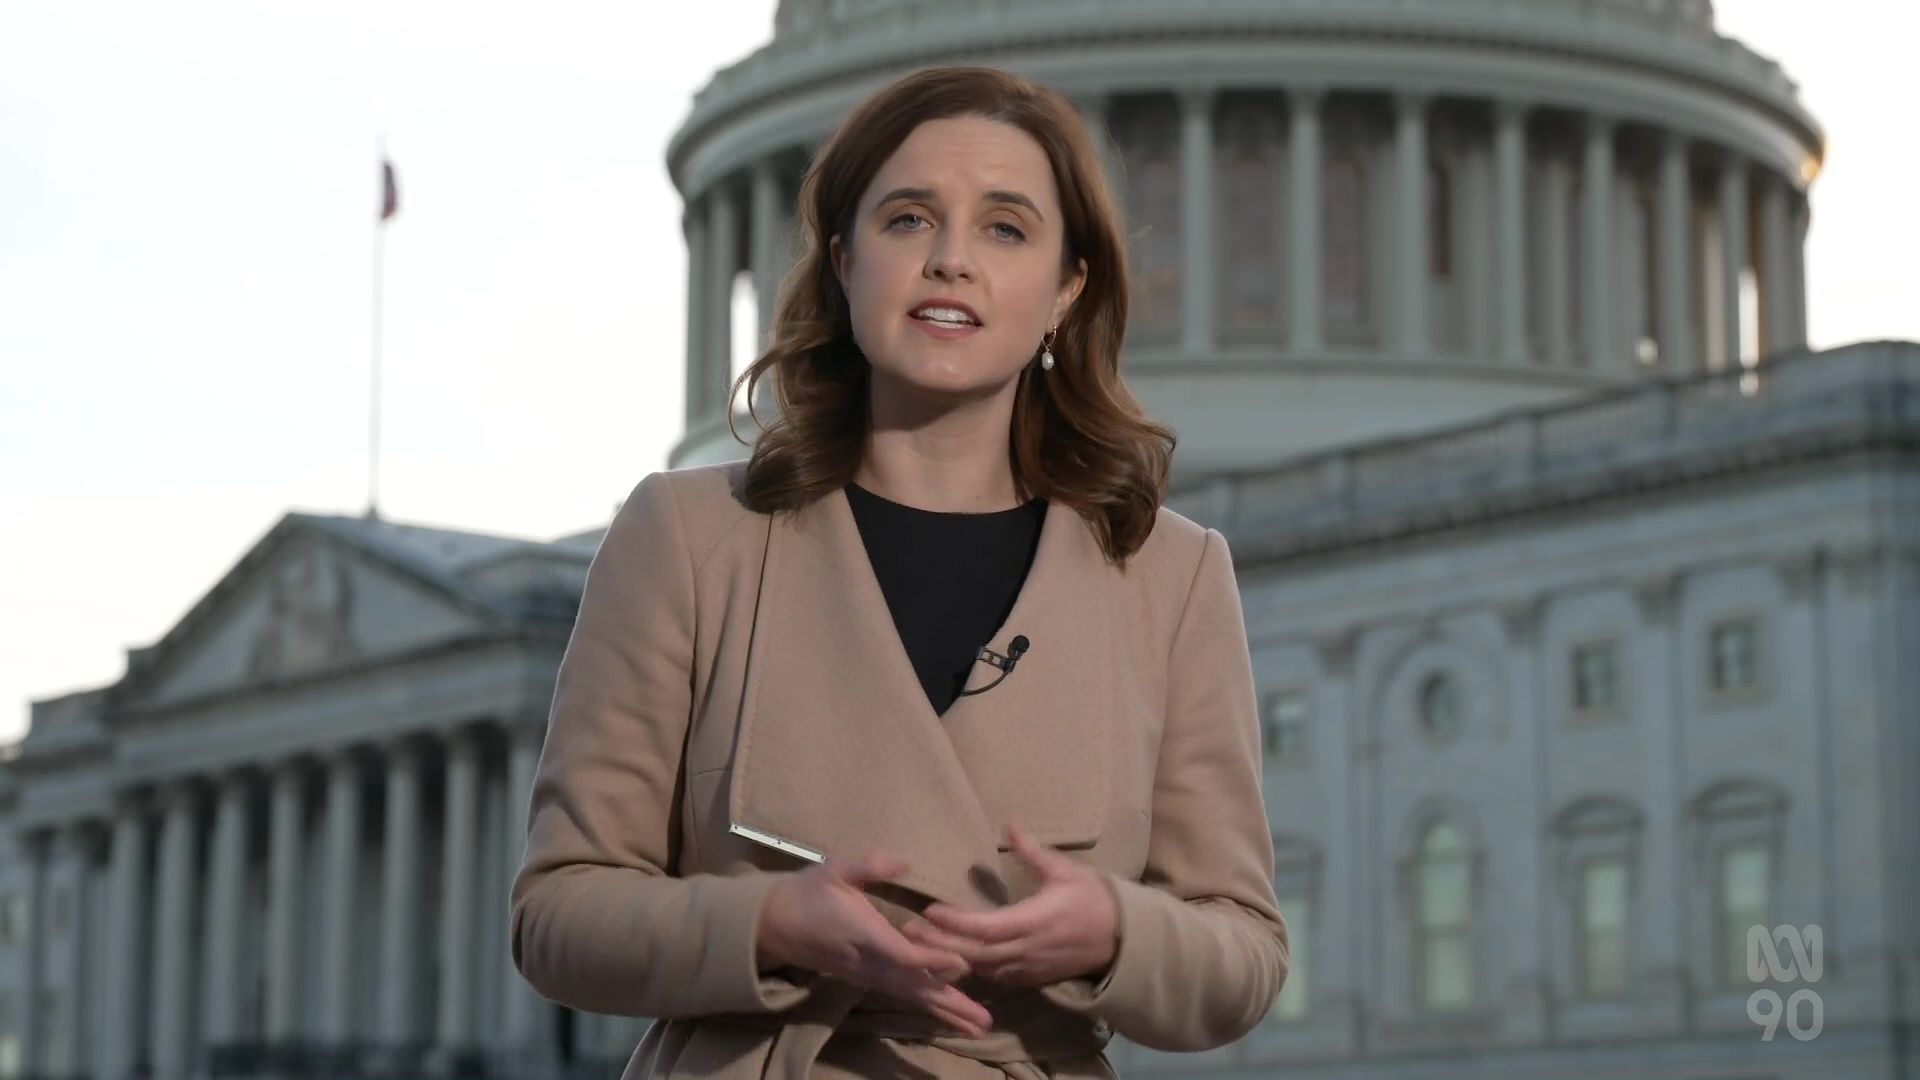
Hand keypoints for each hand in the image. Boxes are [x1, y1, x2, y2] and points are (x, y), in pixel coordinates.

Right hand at [756, 850, 991, 1036]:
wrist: (775, 923)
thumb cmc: (809, 891)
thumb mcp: (835, 869)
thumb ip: (868, 864)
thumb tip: (903, 861)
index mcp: (862, 933)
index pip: (900, 954)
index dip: (930, 960)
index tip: (962, 963)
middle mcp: (868, 962)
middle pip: (913, 986)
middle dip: (949, 1003)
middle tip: (984, 1021)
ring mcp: (867, 975)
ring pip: (911, 996)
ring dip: (945, 1012)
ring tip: (978, 1027)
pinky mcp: (868, 979)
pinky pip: (903, 996)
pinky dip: (928, 1007)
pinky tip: (950, 1016)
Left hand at [903, 823, 1119, 986]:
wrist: (1122, 939)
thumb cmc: (1092, 899)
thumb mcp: (1065, 871)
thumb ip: (1033, 852)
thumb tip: (1010, 824)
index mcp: (1033, 921)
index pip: (984, 927)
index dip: (954, 922)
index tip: (929, 910)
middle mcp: (1026, 949)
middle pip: (974, 953)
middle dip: (940, 943)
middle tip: (908, 932)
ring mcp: (1028, 968)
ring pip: (981, 969)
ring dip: (951, 959)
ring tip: (921, 947)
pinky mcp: (1031, 978)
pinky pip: (995, 977)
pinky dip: (972, 970)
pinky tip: (951, 961)